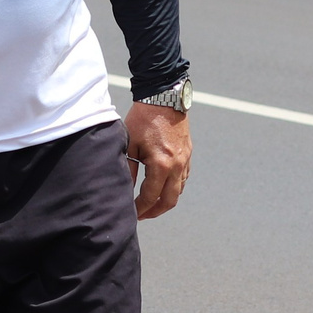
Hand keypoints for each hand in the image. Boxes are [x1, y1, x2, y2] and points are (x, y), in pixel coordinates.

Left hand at [124, 104, 191, 219]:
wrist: (164, 98)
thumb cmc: (143, 119)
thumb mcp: (129, 144)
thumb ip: (127, 169)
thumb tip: (123, 189)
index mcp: (161, 165)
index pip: (150, 196)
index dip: (140, 209)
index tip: (131, 213)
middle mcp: (177, 166)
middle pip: (169, 200)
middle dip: (155, 211)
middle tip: (142, 215)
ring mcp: (185, 160)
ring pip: (179, 190)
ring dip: (166, 200)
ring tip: (151, 202)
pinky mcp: (188, 154)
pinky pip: (184, 178)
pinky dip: (174, 187)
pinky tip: (163, 186)